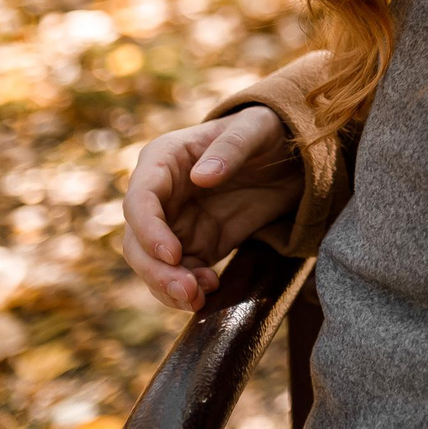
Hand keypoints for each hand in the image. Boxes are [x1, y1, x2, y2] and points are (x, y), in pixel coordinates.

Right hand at [119, 106, 303, 310]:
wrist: (289, 152)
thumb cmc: (266, 130)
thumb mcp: (256, 129)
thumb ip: (231, 147)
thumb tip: (202, 176)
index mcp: (163, 160)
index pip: (139, 199)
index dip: (149, 230)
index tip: (173, 254)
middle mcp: (161, 196)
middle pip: (138, 240)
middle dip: (156, 270)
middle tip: (187, 291)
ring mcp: (176, 223)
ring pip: (153, 264)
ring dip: (168, 286)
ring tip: (198, 299)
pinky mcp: (197, 244)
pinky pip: (181, 273)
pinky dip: (188, 288)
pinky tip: (209, 293)